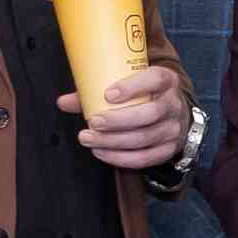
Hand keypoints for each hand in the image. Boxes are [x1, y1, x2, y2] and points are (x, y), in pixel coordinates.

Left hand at [75, 62, 189, 171]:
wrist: (173, 115)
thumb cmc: (144, 96)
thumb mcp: (129, 85)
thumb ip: (96, 91)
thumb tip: (63, 102)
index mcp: (165, 80)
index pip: (154, 80)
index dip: (132, 87)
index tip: (107, 94)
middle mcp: (173, 104)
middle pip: (150, 113)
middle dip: (118, 120)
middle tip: (93, 122)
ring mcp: (173, 129)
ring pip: (145, 138)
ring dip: (113, 141)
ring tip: (89, 139)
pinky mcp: (168, 149)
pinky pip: (145, 158)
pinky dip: (121, 158)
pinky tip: (101, 152)